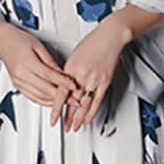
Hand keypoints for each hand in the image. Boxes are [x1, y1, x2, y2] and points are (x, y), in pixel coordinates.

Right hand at [0, 21, 81, 110]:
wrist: (3, 42)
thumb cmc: (20, 41)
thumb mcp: (39, 47)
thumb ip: (51, 62)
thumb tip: (62, 74)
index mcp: (27, 62)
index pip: (49, 76)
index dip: (63, 82)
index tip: (74, 86)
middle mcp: (21, 74)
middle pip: (45, 90)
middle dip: (62, 97)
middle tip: (75, 100)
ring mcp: (19, 82)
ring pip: (40, 97)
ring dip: (55, 102)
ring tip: (67, 103)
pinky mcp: (18, 86)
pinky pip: (33, 98)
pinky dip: (45, 102)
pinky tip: (53, 103)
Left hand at [59, 17, 130, 131]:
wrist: (109, 36)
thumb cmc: (93, 43)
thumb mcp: (75, 56)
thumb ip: (69, 72)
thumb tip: (65, 85)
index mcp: (70, 68)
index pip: (60, 92)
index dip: (56, 107)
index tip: (53, 117)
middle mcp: (81, 75)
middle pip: (71, 101)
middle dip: (67, 116)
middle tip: (64, 127)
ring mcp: (93, 79)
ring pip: (84, 103)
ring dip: (78, 117)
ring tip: (75, 127)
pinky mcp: (104, 81)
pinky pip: (97, 99)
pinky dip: (92, 110)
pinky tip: (89, 118)